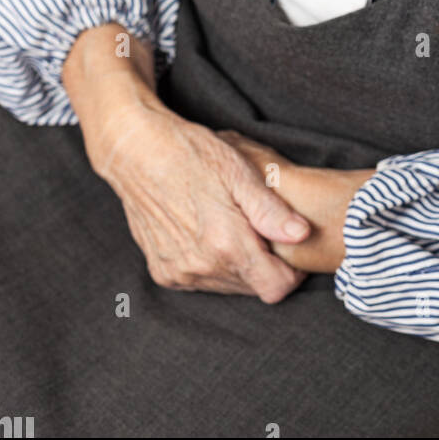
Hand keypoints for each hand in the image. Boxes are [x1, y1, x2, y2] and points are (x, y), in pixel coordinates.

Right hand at [62, 26, 313, 302]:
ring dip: (239, 265)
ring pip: (227, 286)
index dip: (291, 270)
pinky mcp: (163, 272)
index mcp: (226, 244)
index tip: (289, 244)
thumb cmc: (191, 153)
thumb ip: (270, 210)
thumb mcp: (239, 171)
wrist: (136, 152)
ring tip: (234, 224)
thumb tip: (302, 234)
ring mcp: (179, 272)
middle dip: (265, 264)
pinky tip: (209, 232)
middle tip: (260, 226)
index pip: (276, 287)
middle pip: (253, 287)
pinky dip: (213, 264)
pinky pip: (201, 281)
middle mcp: (201, 267)